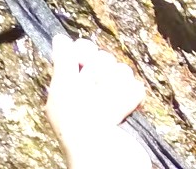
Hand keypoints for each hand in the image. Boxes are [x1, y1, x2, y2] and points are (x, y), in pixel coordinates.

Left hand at [44, 35, 148, 168]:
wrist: (106, 157)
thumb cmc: (77, 127)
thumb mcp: (63, 91)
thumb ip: (63, 63)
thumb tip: (59, 38)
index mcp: (68, 87)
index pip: (80, 53)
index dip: (85, 51)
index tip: (85, 57)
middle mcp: (88, 91)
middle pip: (103, 60)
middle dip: (100, 73)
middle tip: (93, 93)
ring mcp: (110, 99)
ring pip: (121, 72)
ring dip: (115, 88)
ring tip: (108, 109)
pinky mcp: (129, 107)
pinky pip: (136, 88)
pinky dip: (129, 99)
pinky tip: (121, 113)